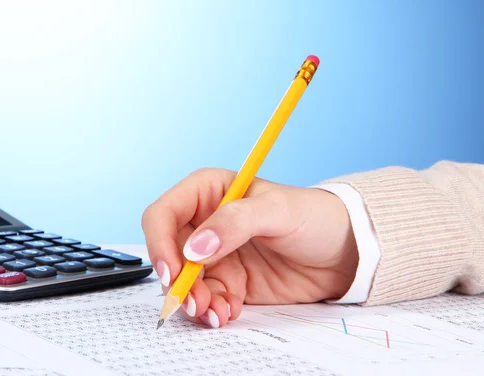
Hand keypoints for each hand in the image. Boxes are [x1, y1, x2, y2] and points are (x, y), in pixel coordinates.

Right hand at [141, 168, 358, 327]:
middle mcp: (205, 223)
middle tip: (196, 302)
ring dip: (193, 301)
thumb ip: (234, 223)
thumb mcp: (278, 210)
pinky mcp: (229, 281)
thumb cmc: (314, 216)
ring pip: (183, 282)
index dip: (160, 243)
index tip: (174, 271)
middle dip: (177, 281)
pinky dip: (212, 310)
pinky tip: (229, 312)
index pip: (163, 215)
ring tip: (215, 312)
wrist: (344, 252)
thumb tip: (195, 248)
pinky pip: (206, 299)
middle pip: (169, 254)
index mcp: (207, 192)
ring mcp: (215, 255)